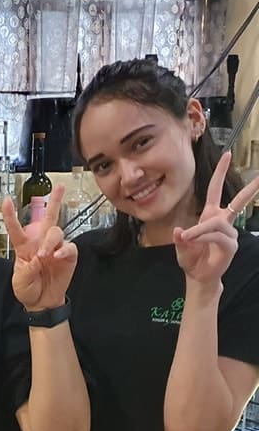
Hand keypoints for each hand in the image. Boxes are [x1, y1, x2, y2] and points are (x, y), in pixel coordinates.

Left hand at [2, 184, 77, 311]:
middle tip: (60, 187)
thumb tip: (38, 258)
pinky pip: (69, 247)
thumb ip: (27, 269)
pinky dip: (64, 251)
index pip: (17, 228)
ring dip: (50, 242)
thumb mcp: (20, 281)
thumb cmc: (28, 289)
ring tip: (45, 255)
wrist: (42, 302)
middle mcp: (41, 243)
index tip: (6, 200)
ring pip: (56, 232)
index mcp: (24, 246)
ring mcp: (55, 248)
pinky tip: (58, 257)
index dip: (11, 215)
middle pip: (48, 217)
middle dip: (55, 201)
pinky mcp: (68, 256)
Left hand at [174, 151, 258, 288]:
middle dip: (251, 187)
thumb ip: (180, 238)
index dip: (220, 173)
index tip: (226, 154)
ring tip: (187, 237)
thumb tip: (180, 230)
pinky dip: (203, 238)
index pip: (216, 190)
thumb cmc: (191, 258)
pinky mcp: (230, 245)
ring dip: (200, 230)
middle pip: (238, 200)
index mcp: (211, 215)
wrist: (197, 276)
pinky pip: (217, 236)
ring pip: (216, 223)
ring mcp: (229, 233)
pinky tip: (195, 241)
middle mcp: (223, 221)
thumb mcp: (181, 246)